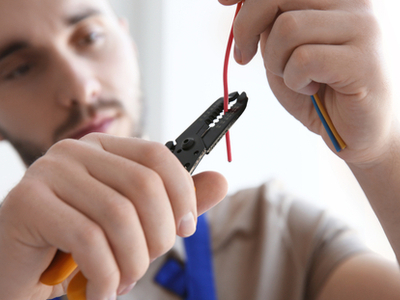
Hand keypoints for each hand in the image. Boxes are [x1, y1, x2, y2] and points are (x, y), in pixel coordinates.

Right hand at [0, 133, 226, 298]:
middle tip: (147, 263)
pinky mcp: (27, 202)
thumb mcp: (136, 223)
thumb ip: (175, 202)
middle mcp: (76, 152)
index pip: (159, 156)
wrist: (25, 269)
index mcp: (105, 149)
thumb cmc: (82, 245)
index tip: (186, 227)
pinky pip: (87, 238)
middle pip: (143, 186)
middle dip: (158, 237)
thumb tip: (220, 181)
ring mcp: (49, 173)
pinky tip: (101, 288)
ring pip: (118, 215)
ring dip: (131, 262)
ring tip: (123, 280)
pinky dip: (105, 274)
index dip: (182, 193)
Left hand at [219, 0, 395, 166]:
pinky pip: (304, 59)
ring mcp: (361, 28)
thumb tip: (244, 6)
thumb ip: (270, 26)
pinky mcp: (362, 60)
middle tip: (244, 55)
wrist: (351, 129)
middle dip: (247, 27)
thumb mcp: (284, 52)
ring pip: (288, 27)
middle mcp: (352, 3)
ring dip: (276, 62)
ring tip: (294, 78)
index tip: (224, 1)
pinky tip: (311, 88)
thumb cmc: (319, 89)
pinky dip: (294, 80)